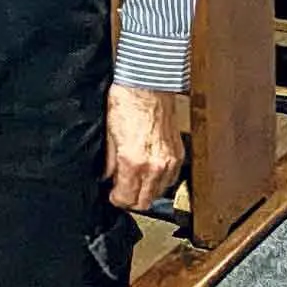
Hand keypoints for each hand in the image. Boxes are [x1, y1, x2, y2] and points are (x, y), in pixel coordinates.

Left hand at [104, 85, 181, 211]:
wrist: (148, 83)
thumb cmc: (127, 102)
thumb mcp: (109, 133)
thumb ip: (109, 162)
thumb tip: (108, 177)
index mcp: (133, 162)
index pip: (126, 199)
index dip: (116, 200)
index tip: (112, 194)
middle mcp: (154, 166)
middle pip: (144, 202)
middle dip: (131, 200)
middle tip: (121, 191)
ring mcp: (169, 161)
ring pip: (159, 193)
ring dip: (146, 191)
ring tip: (135, 180)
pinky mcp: (178, 153)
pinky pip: (171, 179)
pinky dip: (160, 181)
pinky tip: (149, 172)